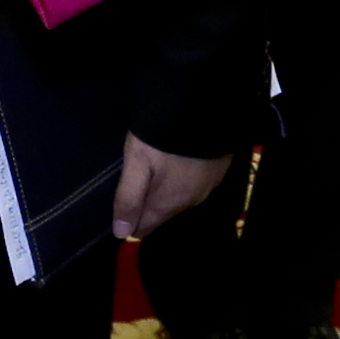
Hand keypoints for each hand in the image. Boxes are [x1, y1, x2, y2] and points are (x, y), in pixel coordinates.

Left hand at [111, 134, 232, 240]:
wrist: (203, 105)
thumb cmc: (162, 135)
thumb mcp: (137, 161)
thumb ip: (128, 197)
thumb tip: (121, 234)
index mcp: (168, 203)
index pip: (145, 228)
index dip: (130, 220)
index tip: (123, 202)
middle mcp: (190, 201)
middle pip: (162, 213)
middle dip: (148, 202)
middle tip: (137, 178)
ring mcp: (208, 186)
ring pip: (180, 199)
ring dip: (167, 189)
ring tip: (155, 169)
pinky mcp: (218, 170)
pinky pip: (195, 184)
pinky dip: (184, 178)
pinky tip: (178, 161)